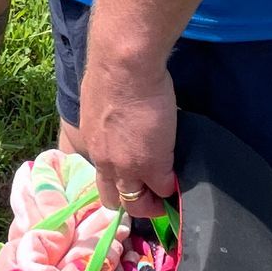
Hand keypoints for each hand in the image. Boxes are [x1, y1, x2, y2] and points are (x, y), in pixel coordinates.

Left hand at [65, 52, 176, 215]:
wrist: (124, 67)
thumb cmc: (112, 72)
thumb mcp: (101, 104)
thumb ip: (107, 123)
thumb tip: (119, 123)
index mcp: (92, 144)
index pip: (101, 177)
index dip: (118, 183)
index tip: (131, 179)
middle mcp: (106, 161)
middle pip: (115, 199)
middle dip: (131, 200)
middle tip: (149, 194)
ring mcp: (129, 167)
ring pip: (137, 203)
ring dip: (151, 203)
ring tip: (164, 196)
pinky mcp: (155, 165)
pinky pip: (165, 188)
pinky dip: (172, 187)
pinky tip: (179, 179)